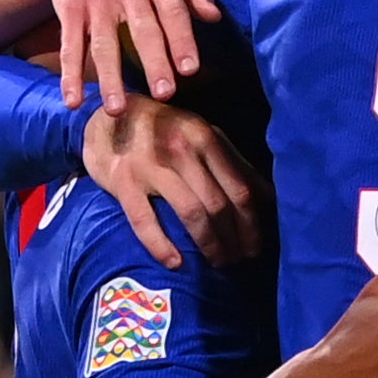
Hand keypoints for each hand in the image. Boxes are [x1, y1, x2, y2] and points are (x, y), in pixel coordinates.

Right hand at [48, 0, 218, 111]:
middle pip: (142, 30)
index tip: (190, 70)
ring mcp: (95, 0)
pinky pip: (71, 46)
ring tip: (117, 109)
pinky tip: (74, 101)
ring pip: (103, 44)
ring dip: (109, 78)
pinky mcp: (70, 10)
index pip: (173, 11)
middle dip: (154, 63)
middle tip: (164, 95)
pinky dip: (70, 75)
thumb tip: (215, 16)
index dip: (182, 40)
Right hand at [82, 101, 258, 266]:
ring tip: (218, 262)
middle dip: (234, 239)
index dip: (252, 224)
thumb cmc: (163, 130)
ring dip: (209, 244)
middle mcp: (182, 149)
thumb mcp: (200, 136)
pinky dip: (161, 245)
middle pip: (219, 205)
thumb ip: (232, 163)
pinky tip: (176, 263)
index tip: (257, 247)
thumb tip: (268, 198)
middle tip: (239, 261)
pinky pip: (144, 219)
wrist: (108, 114)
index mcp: (206, 138)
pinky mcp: (123, 180)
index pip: (240, 188)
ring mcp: (151, 165)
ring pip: (191, 213)